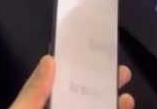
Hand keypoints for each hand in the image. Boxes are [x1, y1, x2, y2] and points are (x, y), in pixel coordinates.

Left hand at [9, 55, 134, 108]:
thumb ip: (32, 94)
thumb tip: (49, 59)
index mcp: (39, 108)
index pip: (56, 90)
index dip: (71, 72)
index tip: (87, 52)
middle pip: (80, 100)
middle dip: (98, 83)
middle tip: (116, 66)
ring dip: (110, 100)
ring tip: (123, 82)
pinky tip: (124, 102)